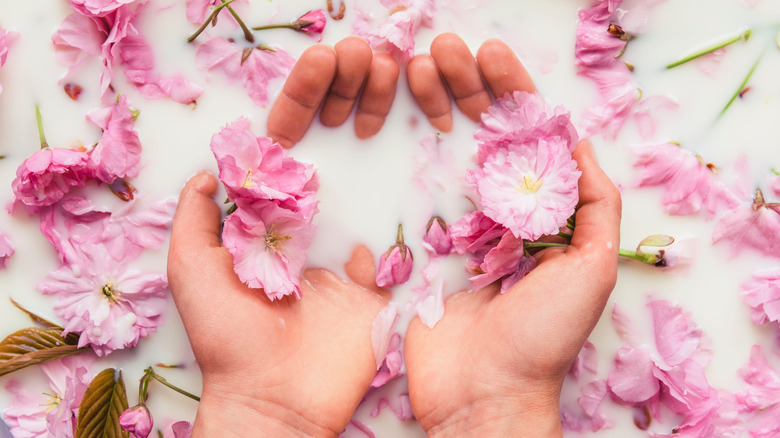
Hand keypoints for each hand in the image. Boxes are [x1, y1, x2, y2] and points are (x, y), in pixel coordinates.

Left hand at [168, 36, 397, 434]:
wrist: (275, 399)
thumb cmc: (227, 335)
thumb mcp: (192, 272)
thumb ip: (195, 222)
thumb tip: (206, 174)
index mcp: (259, 254)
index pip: (273, 201)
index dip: (280, 168)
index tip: (293, 126)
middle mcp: (299, 263)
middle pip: (318, 211)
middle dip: (327, 178)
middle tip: (343, 130)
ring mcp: (336, 285)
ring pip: (353, 231)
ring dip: (362, 203)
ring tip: (374, 161)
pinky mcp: (368, 304)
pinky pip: (385, 267)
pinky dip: (388, 246)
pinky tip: (385, 221)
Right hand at [403, 34, 621, 436]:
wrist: (483, 394)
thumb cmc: (543, 337)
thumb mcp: (592, 269)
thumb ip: (595, 207)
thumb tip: (581, 146)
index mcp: (543, 218)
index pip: (531, 142)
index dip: (515, 98)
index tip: (494, 60)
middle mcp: (499, 217)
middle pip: (486, 139)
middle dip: (470, 90)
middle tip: (448, 52)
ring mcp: (455, 231)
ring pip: (447, 156)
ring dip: (437, 109)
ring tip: (419, 69)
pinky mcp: (418, 249)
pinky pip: (412, 196)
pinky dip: (406, 156)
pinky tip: (399, 118)